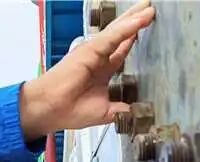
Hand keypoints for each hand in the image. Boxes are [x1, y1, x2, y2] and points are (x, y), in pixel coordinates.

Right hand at [20, 0, 155, 140]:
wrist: (50, 109)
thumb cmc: (68, 110)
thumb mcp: (104, 112)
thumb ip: (120, 110)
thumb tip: (134, 113)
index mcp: (101, 71)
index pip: (121, 50)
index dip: (133, 39)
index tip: (145, 30)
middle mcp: (97, 58)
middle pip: (121, 35)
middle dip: (135, 21)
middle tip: (149, 9)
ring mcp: (93, 52)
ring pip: (119, 31)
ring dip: (135, 18)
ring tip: (149, 7)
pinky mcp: (91, 49)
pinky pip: (114, 35)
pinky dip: (129, 27)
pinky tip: (141, 19)